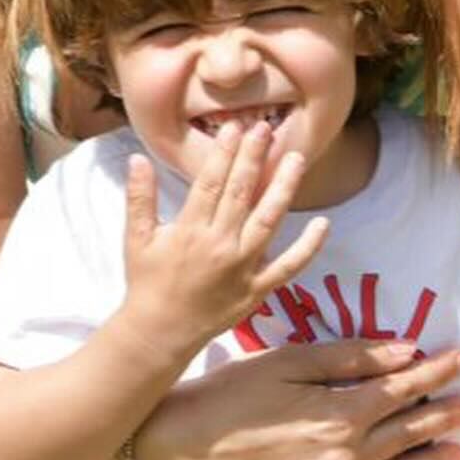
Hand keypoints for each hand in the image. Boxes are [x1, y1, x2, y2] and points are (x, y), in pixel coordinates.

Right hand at [120, 122, 328, 361]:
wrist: (160, 332)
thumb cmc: (147, 282)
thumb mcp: (136, 238)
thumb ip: (139, 197)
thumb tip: (138, 158)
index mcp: (190, 230)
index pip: (211, 181)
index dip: (224, 152)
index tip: (235, 127)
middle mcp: (220, 245)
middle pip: (242, 193)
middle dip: (255, 157)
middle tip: (266, 128)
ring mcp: (242, 268)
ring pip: (268, 220)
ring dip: (283, 187)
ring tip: (296, 158)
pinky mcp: (258, 289)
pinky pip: (289, 267)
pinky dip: (308, 247)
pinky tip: (323, 223)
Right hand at [136, 337, 459, 459]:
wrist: (182, 452)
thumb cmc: (229, 395)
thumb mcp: (285, 362)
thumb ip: (347, 358)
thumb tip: (403, 352)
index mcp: (340, 412)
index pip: (402, 388)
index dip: (436, 371)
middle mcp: (346, 456)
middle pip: (409, 431)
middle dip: (446, 414)